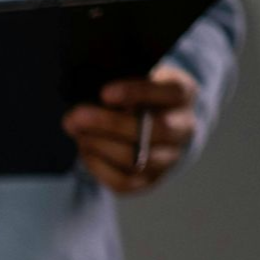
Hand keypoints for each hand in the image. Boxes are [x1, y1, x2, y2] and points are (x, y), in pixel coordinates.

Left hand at [62, 65, 198, 194]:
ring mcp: (170, 159)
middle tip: (75, 117)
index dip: (136, 93)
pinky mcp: (151, 180)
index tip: (104, 93)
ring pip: (136, 160)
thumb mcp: (138, 77)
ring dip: (99, 147)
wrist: (156, 120)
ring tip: (77, 133)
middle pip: (153, 131)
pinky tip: (85, 151)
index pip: (169, 92)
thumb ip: (122, 87)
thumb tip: (87, 105)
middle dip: (109, 124)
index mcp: (184, 94)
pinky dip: (98, 167)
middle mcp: (184, 129)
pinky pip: (123, 183)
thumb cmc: (140, 92)